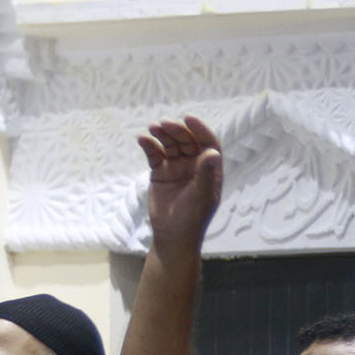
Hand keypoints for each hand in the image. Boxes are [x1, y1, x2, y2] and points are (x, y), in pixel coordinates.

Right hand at [138, 117, 223, 252]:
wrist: (171, 236)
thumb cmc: (192, 218)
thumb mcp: (201, 196)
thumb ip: (205, 174)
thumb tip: (212, 152)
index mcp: (209, 169)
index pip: (208, 143)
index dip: (200, 130)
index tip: (188, 118)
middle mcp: (194, 165)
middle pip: (187, 141)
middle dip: (177, 131)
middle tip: (164, 124)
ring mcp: (176, 168)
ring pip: (170, 145)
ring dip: (162, 135)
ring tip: (153, 128)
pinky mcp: (160, 172)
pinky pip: (154, 154)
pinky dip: (149, 146)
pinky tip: (142, 140)